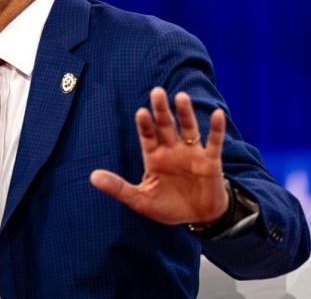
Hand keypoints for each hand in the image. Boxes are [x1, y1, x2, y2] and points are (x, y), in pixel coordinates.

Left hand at [89, 87, 228, 224]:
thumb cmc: (168, 206)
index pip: (147, 136)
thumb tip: (92, 177)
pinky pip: (214, 142)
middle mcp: (172, 150)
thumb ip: (118, 188)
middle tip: (157, 92)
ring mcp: (192, 154)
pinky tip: (218, 114)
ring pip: (188, 129)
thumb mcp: (140, 200)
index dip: (145, 124)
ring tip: (181, 97)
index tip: (141, 112)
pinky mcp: (210, 161)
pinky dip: (216, 129)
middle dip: (161, 110)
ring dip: (185, 113)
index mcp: (154, 156)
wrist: (198, 218)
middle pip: (166, 126)